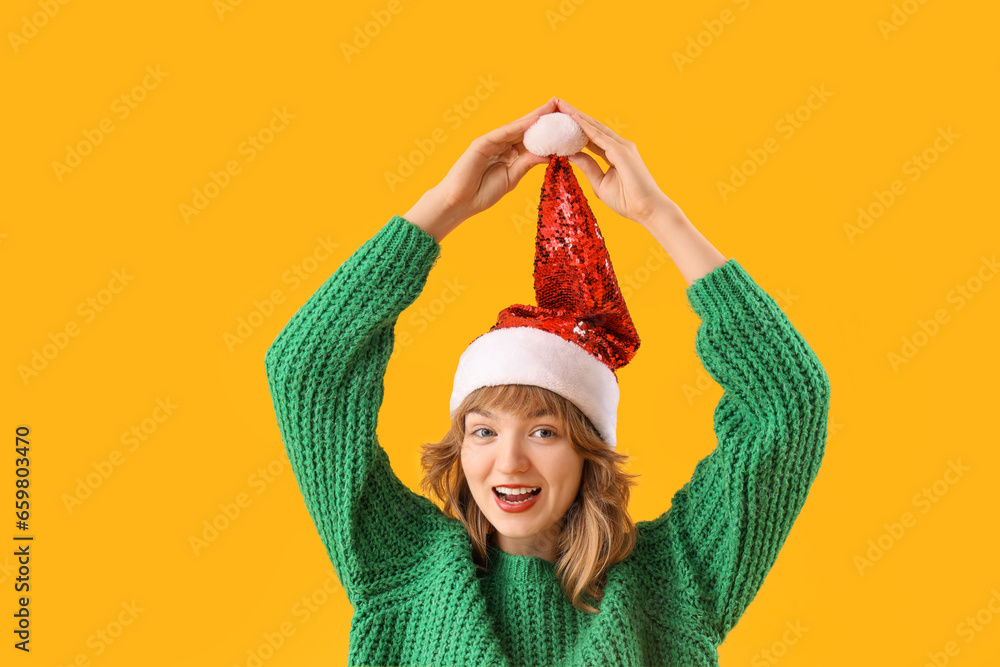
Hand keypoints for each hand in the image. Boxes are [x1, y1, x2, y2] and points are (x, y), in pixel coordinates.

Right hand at [405, 97, 558, 241]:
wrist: (459, 202)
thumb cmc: (482, 193)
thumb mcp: (512, 178)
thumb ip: (527, 164)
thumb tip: (549, 155)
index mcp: (508, 154)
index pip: (530, 139)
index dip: (546, 131)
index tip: (564, 123)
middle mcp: (500, 145)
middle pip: (525, 128)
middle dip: (542, 117)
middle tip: (560, 104)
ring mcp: (491, 142)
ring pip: (516, 127)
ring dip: (533, 117)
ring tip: (551, 107)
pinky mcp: (482, 143)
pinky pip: (503, 133)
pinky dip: (518, 126)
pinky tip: (533, 120)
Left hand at [554, 99, 671, 227]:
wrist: (647, 209)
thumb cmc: (627, 200)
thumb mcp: (600, 183)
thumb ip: (588, 167)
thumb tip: (571, 155)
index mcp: (615, 154)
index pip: (592, 137)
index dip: (576, 128)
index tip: (560, 121)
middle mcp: (620, 146)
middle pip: (593, 127)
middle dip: (575, 115)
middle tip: (558, 104)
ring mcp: (622, 147)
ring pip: (596, 128)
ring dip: (578, 116)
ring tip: (562, 105)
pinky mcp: (622, 152)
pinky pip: (600, 137)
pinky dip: (586, 127)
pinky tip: (574, 119)